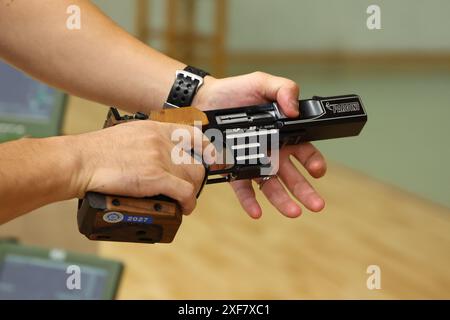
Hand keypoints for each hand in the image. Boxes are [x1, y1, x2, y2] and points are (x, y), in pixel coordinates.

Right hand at [72, 120, 207, 213]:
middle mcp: (162, 140)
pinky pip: (185, 193)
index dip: (207, 149)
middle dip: (196, 178)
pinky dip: (187, 204)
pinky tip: (183, 209)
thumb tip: (158, 155)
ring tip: (183, 200)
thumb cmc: (96, 152)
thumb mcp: (128, 135)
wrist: (79, 161)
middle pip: (196, 161)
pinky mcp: (156, 177)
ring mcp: (160, 157)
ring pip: (193, 178)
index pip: (194, 134)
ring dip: (191, 193)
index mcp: (156, 128)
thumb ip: (148, 142)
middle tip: (189, 187)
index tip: (210, 158)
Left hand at [193, 72, 326, 218]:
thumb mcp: (262, 82)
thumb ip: (284, 89)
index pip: (305, 152)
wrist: (203, 99)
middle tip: (317, 205)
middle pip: (293, 175)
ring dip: (283, 200)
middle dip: (306, 191)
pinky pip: (243, 188)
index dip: (314, 162)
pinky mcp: (232, 169)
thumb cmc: (235, 91)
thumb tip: (295, 109)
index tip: (317, 170)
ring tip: (293, 212)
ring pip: (271, 186)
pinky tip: (256, 212)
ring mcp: (252, 162)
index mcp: (283, 133)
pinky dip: (250, 201)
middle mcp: (271, 152)